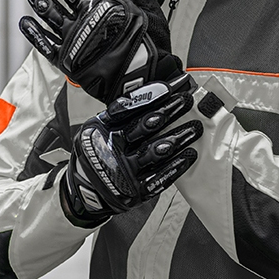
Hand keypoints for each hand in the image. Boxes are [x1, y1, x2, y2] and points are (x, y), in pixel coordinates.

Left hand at [19, 0, 182, 103]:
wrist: (142, 80)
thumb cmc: (149, 50)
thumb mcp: (151, 14)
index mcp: (110, 2)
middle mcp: (88, 15)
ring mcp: (75, 35)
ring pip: (52, 12)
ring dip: (41, 0)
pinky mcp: (67, 57)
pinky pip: (45, 43)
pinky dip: (34, 33)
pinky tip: (25, 22)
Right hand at [59, 75, 202, 226]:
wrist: (82, 190)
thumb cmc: (98, 153)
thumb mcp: (98, 128)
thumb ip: (121, 113)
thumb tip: (159, 91)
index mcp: (103, 129)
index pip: (127, 108)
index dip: (149, 97)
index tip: (170, 88)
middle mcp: (111, 148)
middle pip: (144, 127)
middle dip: (168, 112)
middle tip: (186, 101)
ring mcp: (123, 171)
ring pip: (154, 152)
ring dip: (177, 138)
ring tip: (195, 128)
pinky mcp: (133, 191)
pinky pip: (157, 179)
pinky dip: (175, 167)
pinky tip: (190, 156)